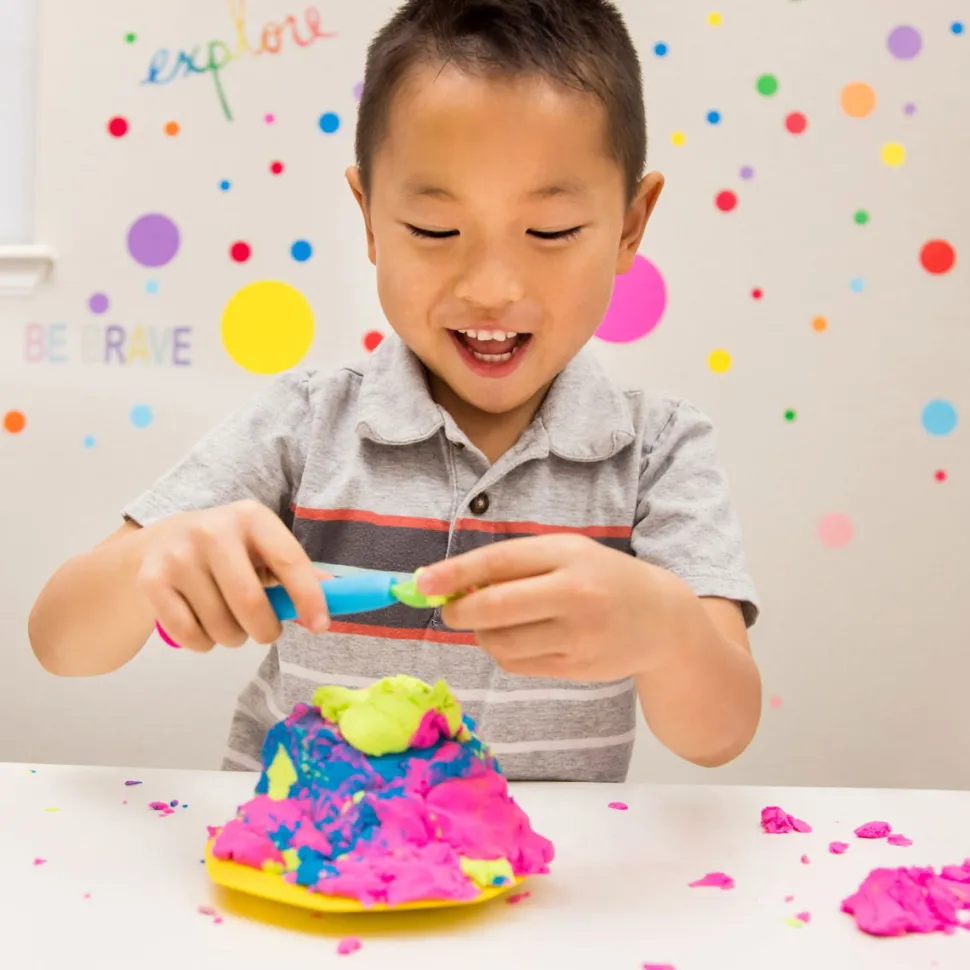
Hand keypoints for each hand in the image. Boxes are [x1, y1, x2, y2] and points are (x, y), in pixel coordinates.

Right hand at [136, 500, 328, 651]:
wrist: (158, 543)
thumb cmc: (229, 552)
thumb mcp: (263, 549)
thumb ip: (300, 572)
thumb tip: (342, 595)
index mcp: (251, 517)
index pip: (289, 560)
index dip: (309, 597)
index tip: (321, 626)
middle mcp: (212, 530)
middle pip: (250, 602)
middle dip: (266, 630)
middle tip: (267, 632)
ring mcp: (178, 555)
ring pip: (221, 626)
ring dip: (234, 638)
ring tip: (230, 621)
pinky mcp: (151, 581)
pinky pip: (190, 636)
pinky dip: (204, 644)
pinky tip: (203, 624)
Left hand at [417, 534, 671, 680]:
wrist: (661, 620)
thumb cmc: (602, 578)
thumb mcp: (567, 554)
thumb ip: (516, 565)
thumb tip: (451, 583)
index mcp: (569, 555)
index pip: (499, 562)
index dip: (455, 573)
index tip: (422, 581)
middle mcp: (575, 595)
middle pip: (495, 608)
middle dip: (459, 611)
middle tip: (449, 609)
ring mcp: (578, 637)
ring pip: (500, 642)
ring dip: (481, 634)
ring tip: (490, 622)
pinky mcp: (576, 669)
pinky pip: (517, 664)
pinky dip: (503, 651)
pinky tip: (518, 638)